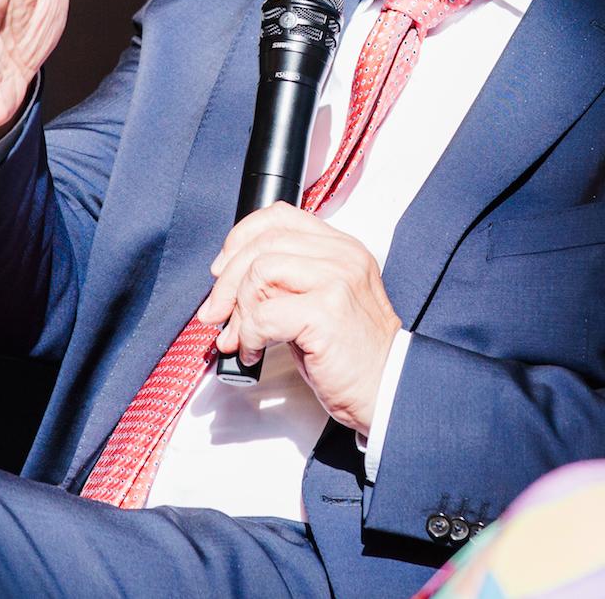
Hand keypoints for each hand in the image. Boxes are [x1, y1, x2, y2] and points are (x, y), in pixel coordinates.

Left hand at [197, 202, 400, 434]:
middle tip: (216, 314)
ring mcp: (338, 281)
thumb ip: (285, 283)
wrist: (387, 388)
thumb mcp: (320, 303)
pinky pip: (263, 315)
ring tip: (242, 339)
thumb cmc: (352, 354)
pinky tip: (255, 352)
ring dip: (239, 312)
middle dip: (227, 283)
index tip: (223, 270)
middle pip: (263, 244)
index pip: (280, 216)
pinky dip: (248, 336)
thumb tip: (228, 287)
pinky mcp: (327, 312)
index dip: (240, 238)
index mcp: (342, 248)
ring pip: (259, 273)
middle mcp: (343, 257)